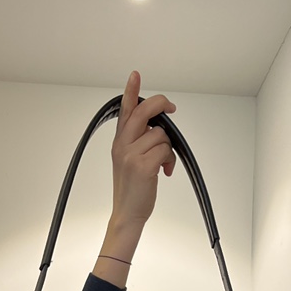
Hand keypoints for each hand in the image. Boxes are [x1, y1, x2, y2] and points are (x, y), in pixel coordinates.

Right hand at [110, 70, 175, 233]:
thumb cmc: (132, 190)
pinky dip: (170, 160)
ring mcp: (131, 155)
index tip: (135, 75)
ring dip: (168, 148)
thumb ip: (138, 141)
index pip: (125, 110)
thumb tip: (158, 127)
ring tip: (164, 163)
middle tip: (171, 108)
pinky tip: (165, 172)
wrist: (127, 214)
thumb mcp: (129, 161)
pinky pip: (165, 150)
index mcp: (119, 142)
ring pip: (160, 134)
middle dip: (161, 105)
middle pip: (144, 112)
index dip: (131, 91)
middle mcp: (122, 145)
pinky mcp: (142, 166)